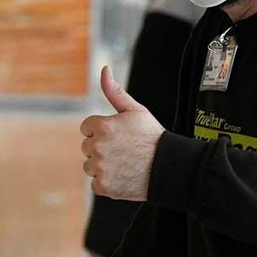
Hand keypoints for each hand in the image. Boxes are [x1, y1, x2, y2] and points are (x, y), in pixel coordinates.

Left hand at [79, 66, 164, 201]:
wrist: (169, 167)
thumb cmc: (153, 137)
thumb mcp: (135, 110)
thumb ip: (114, 91)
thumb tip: (104, 69)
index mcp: (101, 126)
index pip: (86, 128)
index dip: (102, 131)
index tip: (118, 136)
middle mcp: (97, 146)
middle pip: (87, 147)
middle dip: (101, 147)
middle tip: (123, 150)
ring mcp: (100, 168)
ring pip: (89, 165)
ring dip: (102, 165)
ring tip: (124, 163)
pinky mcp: (104, 186)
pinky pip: (96, 183)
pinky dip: (107, 182)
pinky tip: (123, 176)